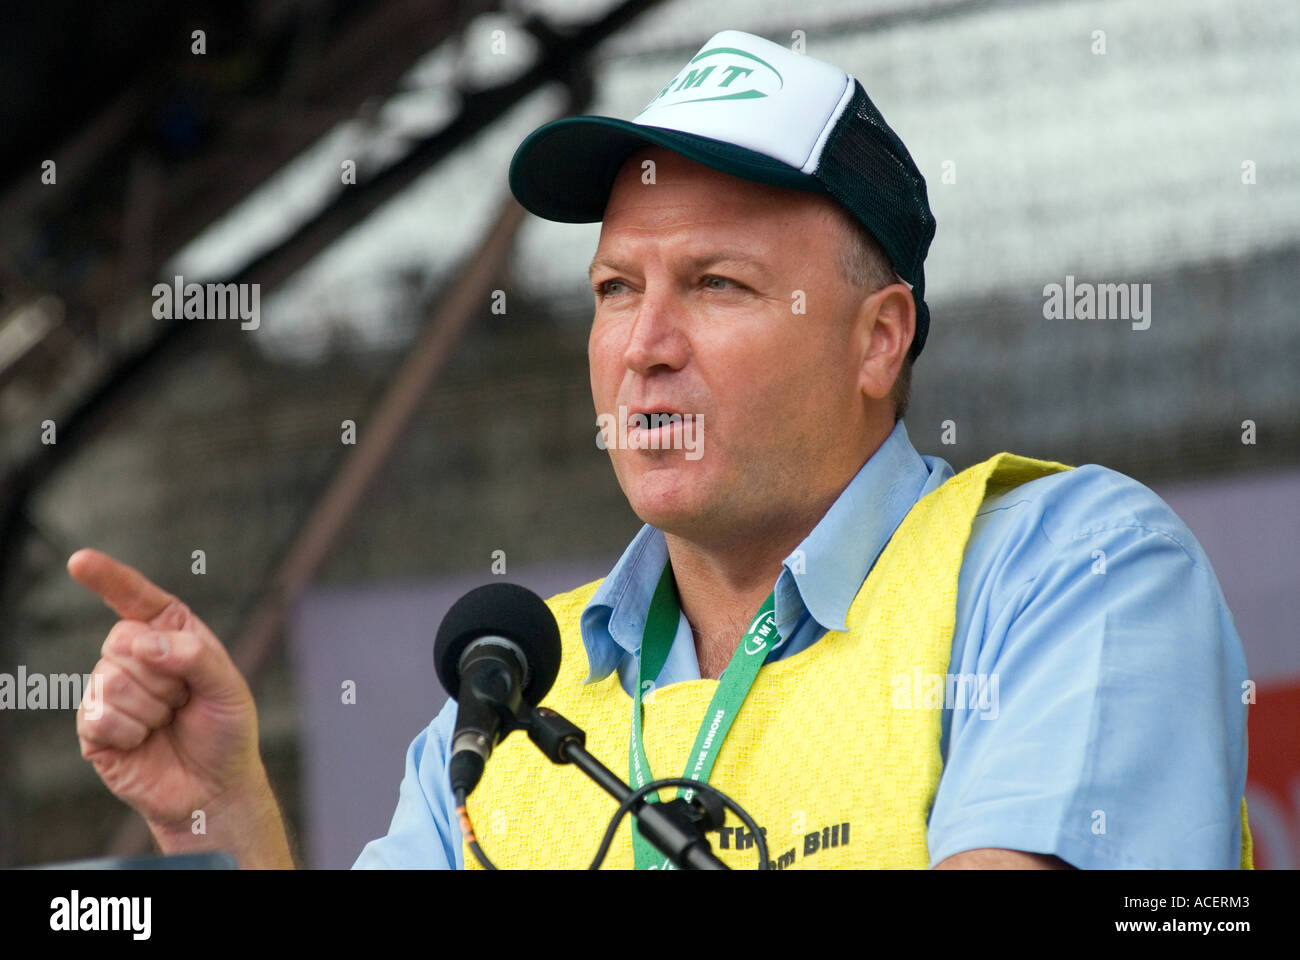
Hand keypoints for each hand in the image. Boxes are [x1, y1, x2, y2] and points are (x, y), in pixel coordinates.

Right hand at [69, 548, 286, 862]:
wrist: (212, 787)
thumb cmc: (225, 731)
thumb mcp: (228, 687)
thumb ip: (196, 656)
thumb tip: (148, 644)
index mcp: (171, 634)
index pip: (136, 598)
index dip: (109, 578)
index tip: (80, 561)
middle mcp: (136, 655)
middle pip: (121, 640)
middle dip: (162, 675)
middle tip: (183, 701)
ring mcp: (110, 690)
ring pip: (111, 679)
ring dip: (150, 708)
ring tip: (166, 722)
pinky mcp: (94, 726)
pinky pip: (100, 716)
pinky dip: (130, 731)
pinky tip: (143, 740)